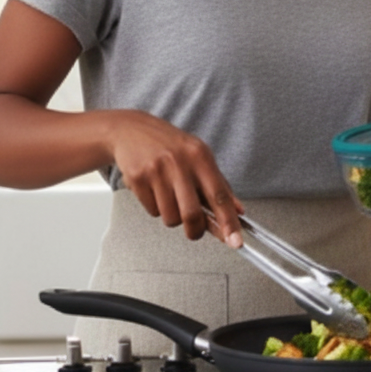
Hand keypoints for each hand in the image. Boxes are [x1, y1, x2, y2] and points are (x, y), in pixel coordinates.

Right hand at [106, 109, 243, 246]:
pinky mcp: (137, 179)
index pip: (220, 195)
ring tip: (171, 197)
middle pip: (192, 213)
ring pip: (171, 217)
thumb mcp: (200, 158)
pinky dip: (156, 208)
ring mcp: (157, 171)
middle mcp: (180, 163)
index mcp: (200, 156)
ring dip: (173, 216)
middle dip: (196, 230)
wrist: (133, 130)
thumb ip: (220, 185)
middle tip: (195, 232)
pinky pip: (152, 211)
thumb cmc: (171, 146)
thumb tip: (238, 211)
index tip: (235, 240)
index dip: (229, 221)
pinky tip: (154, 190)